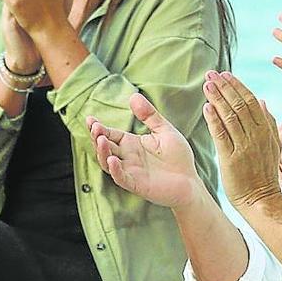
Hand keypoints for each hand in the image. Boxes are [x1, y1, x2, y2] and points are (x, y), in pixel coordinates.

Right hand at [87, 93, 208, 209]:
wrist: (191, 182)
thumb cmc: (178, 157)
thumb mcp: (164, 130)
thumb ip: (149, 115)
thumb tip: (133, 96)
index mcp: (132, 144)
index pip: (110, 134)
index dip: (98, 128)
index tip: (90, 119)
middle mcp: (127, 158)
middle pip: (105, 147)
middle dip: (97, 137)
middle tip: (95, 128)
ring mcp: (130, 171)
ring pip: (108, 162)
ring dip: (102, 152)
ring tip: (101, 140)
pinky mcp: (137, 184)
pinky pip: (121, 178)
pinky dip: (115, 170)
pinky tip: (113, 159)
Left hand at [202, 71, 281, 208]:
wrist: (262, 200)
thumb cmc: (263, 173)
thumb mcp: (272, 145)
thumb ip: (268, 123)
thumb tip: (262, 101)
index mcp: (265, 131)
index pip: (251, 101)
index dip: (237, 86)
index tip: (225, 74)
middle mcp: (256, 136)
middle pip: (240, 105)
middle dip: (225, 87)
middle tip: (211, 74)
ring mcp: (244, 147)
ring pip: (230, 116)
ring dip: (218, 98)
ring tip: (207, 85)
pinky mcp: (232, 159)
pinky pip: (222, 135)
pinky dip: (214, 119)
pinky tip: (206, 107)